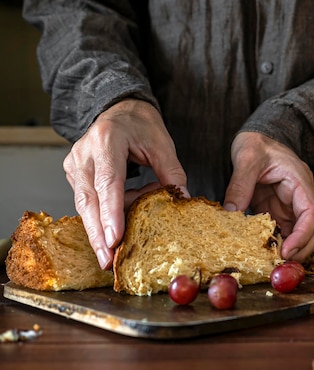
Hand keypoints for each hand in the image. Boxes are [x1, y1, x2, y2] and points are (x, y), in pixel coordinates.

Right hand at [63, 99, 186, 268]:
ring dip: (102, 227)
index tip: (114, 238)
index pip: (108, 182)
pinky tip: (122, 220)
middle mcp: (84, 153)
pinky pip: (88, 200)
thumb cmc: (141, 124)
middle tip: (107, 260)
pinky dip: (106, 213)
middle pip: (89, 200)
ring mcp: (75, 164)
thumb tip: (184, 199)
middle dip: (98, 233)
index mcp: (107, 140)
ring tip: (118, 248)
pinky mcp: (74, 174)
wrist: (120, 109)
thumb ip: (172, 172)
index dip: (111, 212)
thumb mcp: (163, 144)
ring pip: (85, 204)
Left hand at [224, 132, 313, 261]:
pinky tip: (263, 253)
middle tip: (280, 265)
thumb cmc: (256, 143)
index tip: (287, 251)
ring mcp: (290, 205)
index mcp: (300, 181)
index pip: (312, 213)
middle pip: (313, 229)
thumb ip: (240, 184)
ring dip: (290, 250)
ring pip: (300, 234)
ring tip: (271, 263)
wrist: (256, 136)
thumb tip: (232, 212)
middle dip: (301, 249)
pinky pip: (283, 232)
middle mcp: (300, 196)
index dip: (303, 235)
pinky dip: (277, 244)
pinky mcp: (278, 211)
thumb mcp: (247, 158)